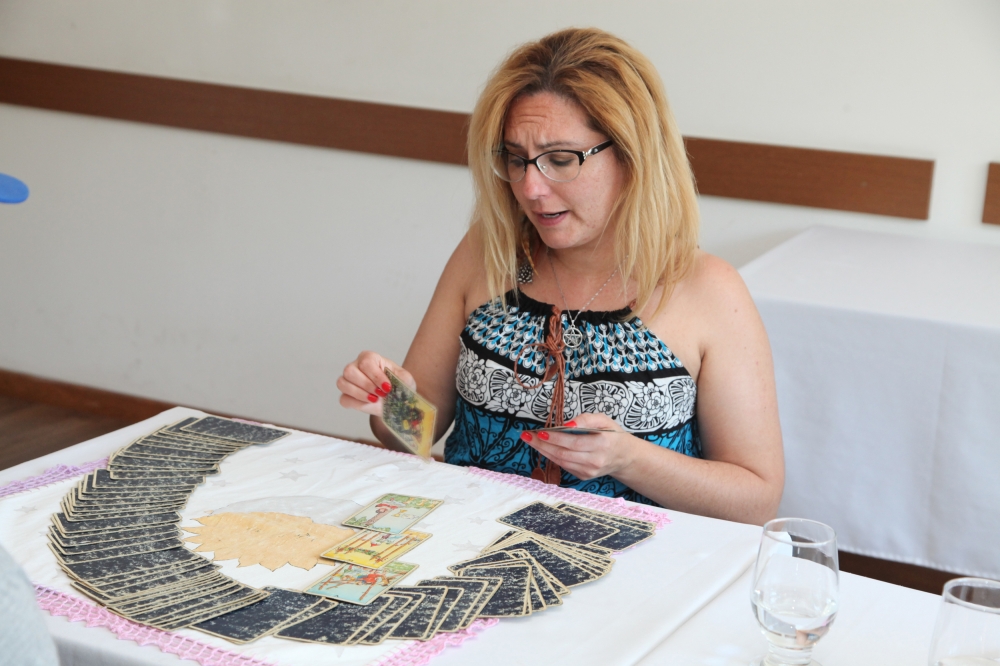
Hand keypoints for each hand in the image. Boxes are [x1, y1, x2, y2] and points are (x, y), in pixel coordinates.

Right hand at [337, 351, 415, 416]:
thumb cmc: (398, 385)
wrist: (394, 400)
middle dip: (367, 385)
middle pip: (350, 371)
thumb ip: (403, 378)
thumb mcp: (405, 379)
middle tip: (381, 394)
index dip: (376, 377)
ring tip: (375, 399)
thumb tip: (395, 383)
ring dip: (360, 394)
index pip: (365, 363)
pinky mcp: (346, 395)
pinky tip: (368, 403)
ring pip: (343, 384)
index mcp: (369, 357)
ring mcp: (348, 381)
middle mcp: (355, 366)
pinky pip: (344, 399)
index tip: (387, 387)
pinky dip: (356, 403)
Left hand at [520, 413, 637, 479]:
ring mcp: (589, 471)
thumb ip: (586, 419)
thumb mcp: (604, 420)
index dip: (555, 438)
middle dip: (542, 444)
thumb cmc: (612, 435)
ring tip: (530, 441)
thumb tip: (566, 424)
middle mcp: (595, 461)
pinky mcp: (584, 476)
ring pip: (561, 461)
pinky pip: (564, 466)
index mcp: (602, 444)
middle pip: (563, 453)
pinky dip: (552, 457)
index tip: (540, 431)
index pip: (573, 442)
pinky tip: (543, 448)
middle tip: (527, 436)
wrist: (623, 457)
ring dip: (543, 451)